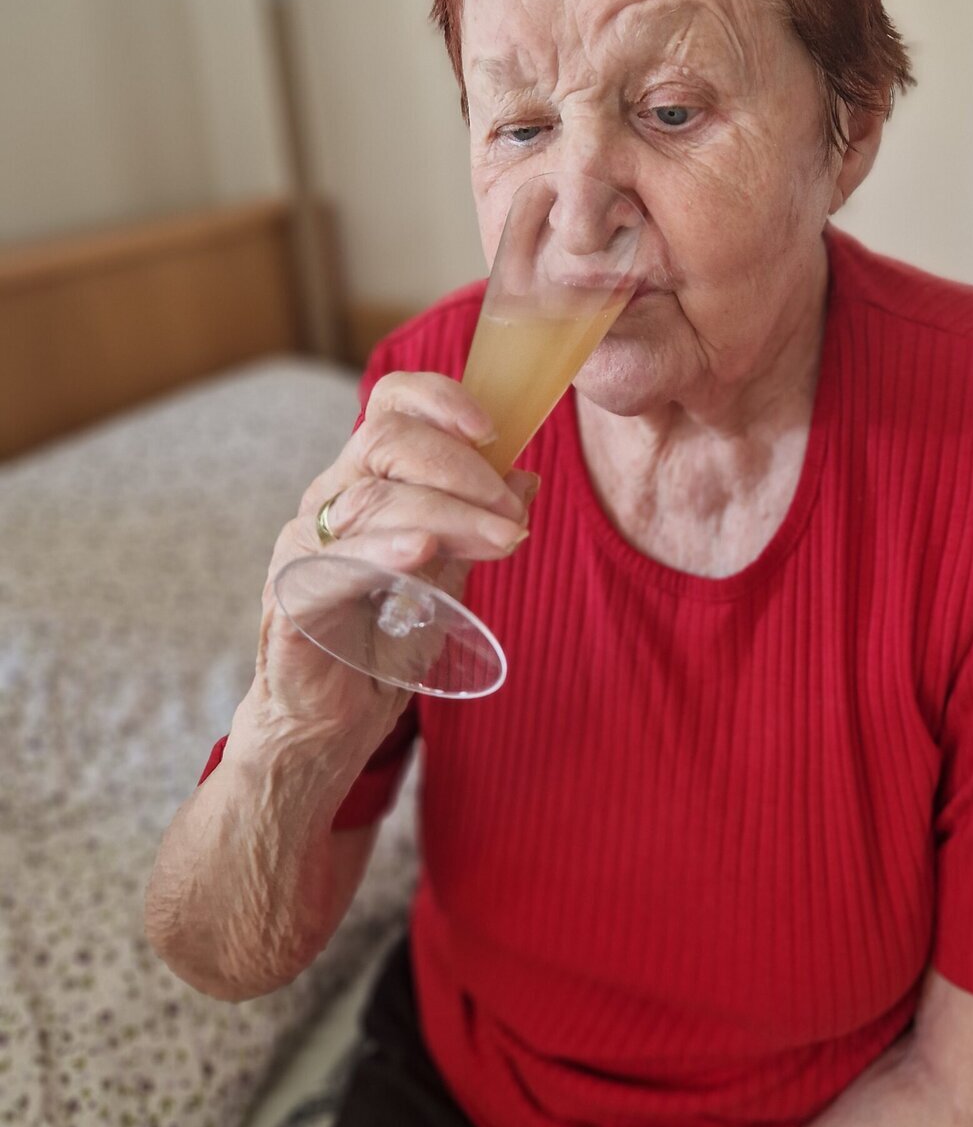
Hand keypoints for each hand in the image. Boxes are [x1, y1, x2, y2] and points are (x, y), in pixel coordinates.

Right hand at [250, 371, 536, 746]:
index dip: (438, 400)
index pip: (389, 406)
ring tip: (502, 540)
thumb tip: (526, 477)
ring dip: (447, 514)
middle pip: (383, 440)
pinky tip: (421, 552)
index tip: (495, 428)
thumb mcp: (446, 576)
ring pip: (370, 500)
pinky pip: (334, 566)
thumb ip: (476, 526)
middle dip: (460, 467)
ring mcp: (303, 550)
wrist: (332, 727)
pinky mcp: (292, 603)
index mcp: (361, 483)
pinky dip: (381, 552)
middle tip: (511, 513)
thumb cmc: (382, 646)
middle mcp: (326, 503)